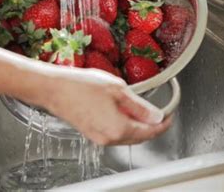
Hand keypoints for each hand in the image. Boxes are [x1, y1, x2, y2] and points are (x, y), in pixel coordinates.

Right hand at [36, 70, 171, 145]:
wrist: (53, 89)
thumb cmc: (80, 86)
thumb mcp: (117, 89)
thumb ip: (139, 106)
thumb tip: (155, 116)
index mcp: (119, 128)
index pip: (149, 131)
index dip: (163, 124)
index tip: (169, 116)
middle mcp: (109, 138)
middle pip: (139, 137)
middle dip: (151, 125)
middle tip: (158, 112)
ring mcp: (98, 137)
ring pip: (126, 135)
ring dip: (137, 125)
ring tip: (140, 108)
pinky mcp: (91, 133)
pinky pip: (114, 133)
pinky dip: (123, 124)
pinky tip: (122, 110)